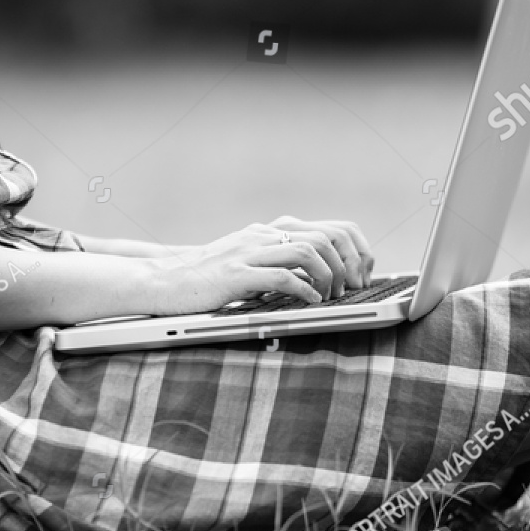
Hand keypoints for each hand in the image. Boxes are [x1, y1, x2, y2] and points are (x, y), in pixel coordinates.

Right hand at [146, 220, 372, 315]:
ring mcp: (249, 252)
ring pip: (308, 251)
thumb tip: (321, 280)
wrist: (166, 282)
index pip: (332, 227)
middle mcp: (263, 235)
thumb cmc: (210, 280)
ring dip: (329, 276)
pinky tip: (311, 302)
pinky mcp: (236, 274)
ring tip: (331, 297)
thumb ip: (281, 265)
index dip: (357, 251)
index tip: (363, 276)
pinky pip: (281, 276)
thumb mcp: (251, 265)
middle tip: (350, 291)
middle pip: (326, 236)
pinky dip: (304, 289)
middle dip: (348, 265)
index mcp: (271, 231)